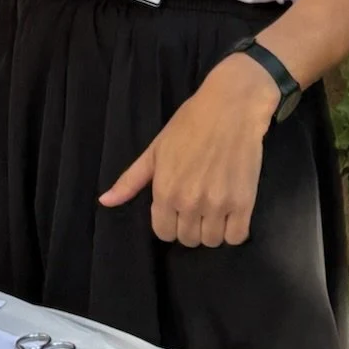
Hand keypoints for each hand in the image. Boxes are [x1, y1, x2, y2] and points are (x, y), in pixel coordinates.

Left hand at [98, 54, 281, 245]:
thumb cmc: (189, 124)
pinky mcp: (244, 203)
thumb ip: (130, 180)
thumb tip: (104, 201)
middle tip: (197, 205)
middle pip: (188, 240)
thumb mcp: (155, 150)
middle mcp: (190, 202)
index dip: (169, 223)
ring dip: (212, 230)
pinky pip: (237, 237)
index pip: (163, 233)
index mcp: (165, 191)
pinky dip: (233, 231)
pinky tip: (230, 214)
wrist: (230, 108)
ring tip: (214, 209)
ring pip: (212, 241)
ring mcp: (218, 205)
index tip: (177, 209)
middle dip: (190, 226)